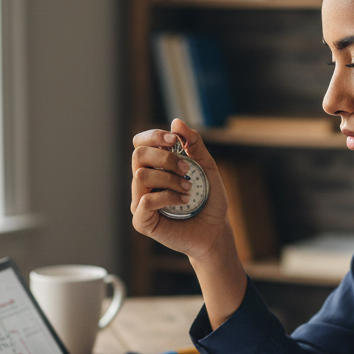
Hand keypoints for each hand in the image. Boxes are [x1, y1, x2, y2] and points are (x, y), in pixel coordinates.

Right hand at [131, 119, 232, 260]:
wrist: (216, 231)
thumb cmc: (209, 200)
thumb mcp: (207, 167)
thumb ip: (194, 144)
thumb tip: (176, 122)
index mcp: (155, 167)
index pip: (140, 143)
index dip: (154, 136)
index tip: (175, 140)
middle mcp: (143, 183)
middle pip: (138, 155)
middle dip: (165, 157)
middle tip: (186, 169)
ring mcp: (140, 202)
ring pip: (141, 176)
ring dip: (169, 179)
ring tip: (189, 189)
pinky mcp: (142, 221)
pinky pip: (146, 200)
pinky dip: (167, 197)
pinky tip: (183, 201)